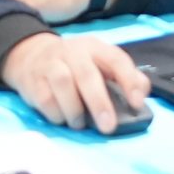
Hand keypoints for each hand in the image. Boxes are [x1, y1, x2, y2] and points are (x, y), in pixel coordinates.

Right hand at [0, 34, 150, 134]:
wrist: (31, 54)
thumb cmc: (75, 64)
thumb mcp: (100, 63)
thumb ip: (124, 76)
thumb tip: (143, 91)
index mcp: (95, 48)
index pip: (116, 58)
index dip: (129, 80)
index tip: (137, 103)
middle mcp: (73, 52)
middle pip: (86, 74)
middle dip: (99, 102)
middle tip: (108, 126)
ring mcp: (50, 64)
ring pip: (62, 83)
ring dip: (74, 109)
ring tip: (80, 124)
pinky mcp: (33, 80)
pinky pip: (44, 99)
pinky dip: (56, 114)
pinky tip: (62, 119)